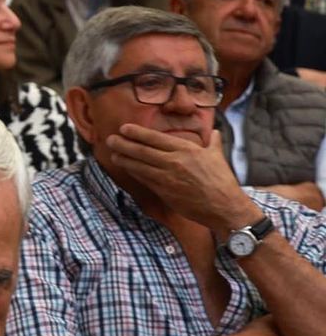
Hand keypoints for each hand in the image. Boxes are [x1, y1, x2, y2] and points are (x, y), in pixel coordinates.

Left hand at [105, 124, 251, 231]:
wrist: (225, 206)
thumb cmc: (222, 181)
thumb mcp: (218, 157)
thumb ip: (213, 143)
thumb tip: (215, 132)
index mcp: (187, 149)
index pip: (156, 138)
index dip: (137, 132)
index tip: (124, 128)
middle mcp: (174, 161)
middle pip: (142, 150)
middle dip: (124, 143)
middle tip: (110, 138)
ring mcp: (167, 177)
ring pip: (140, 165)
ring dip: (124, 158)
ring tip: (113, 153)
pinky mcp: (164, 191)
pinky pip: (144, 179)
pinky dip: (133, 172)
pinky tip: (126, 167)